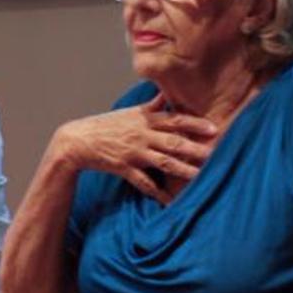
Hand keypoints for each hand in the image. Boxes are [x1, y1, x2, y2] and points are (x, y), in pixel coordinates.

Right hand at [50, 94, 216, 203]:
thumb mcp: (128, 112)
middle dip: (195, 148)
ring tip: (201, 176)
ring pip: (164, 162)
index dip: (194, 124)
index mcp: (144, 120)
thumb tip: (167, 91)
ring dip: (183, 170)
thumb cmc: (105, 125)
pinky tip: (172, 202)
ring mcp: (134, 153)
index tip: (213, 128)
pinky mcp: (125, 169)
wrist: (77, 141)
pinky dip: (159, 193)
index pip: (174, 119)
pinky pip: (145, 183)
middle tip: (215, 153)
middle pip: (173, 142)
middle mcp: (142, 136)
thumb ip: (151, 105)